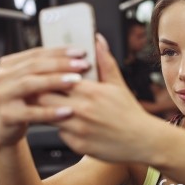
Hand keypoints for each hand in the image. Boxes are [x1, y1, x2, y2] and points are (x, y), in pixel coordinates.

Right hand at [0, 47, 89, 149]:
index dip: (60, 51)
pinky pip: (31, 113)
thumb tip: (76, 59)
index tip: (81, 52)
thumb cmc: (25, 104)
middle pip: (34, 66)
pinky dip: (50, 111)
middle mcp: (2, 77)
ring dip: (55, 81)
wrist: (5, 130)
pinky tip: (68, 110)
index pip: (37, 53)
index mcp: (9, 65)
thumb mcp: (33, 84)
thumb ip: (47, 71)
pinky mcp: (6, 116)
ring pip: (29, 84)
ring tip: (76, 81)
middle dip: (61, 64)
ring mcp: (2, 96)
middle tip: (83, 65)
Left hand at [37, 34, 153, 161]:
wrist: (142, 140)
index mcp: (91, 91)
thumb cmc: (129, 112)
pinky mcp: (78, 145)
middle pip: (44, 98)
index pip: (55, 79)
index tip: (47, 77)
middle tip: (45, 92)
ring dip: (49, 112)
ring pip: (48, 117)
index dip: (48, 78)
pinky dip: (63, 129)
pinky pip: (60, 134)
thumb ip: (104, 60)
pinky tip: (73, 124)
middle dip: (42, 95)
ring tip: (57, 108)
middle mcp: (82, 110)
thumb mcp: (117, 83)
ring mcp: (79, 129)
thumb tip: (98, 39)